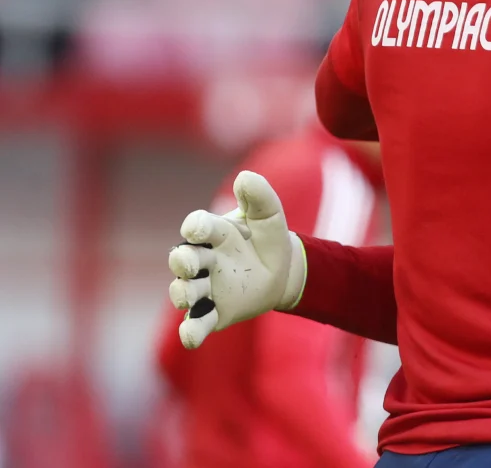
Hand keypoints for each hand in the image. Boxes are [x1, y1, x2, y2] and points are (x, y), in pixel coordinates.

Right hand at [167, 171, 306, 348]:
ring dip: (183, 293)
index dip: (196, 228)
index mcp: (213, 233)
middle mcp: (203, 260)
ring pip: (184, 292)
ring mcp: (205, 287)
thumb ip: (259, 195)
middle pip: (182, 260)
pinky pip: (197, 324)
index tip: (197, 230)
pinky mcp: (213, 312)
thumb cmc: (268, 238)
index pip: (197, 227)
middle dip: (182, 262)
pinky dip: (191, 331)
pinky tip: (190, 337)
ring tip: (188, 295)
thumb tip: (245, 177)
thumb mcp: (270, 214)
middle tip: (189, 263)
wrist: (281, 270)